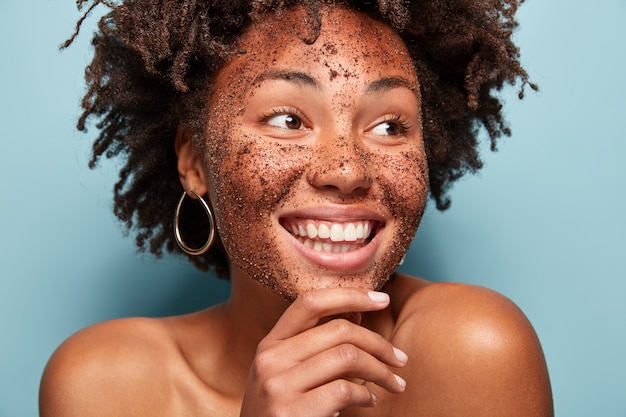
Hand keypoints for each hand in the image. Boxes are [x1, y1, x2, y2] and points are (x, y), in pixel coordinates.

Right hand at [239, 288, 407, 416]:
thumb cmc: (281, 413)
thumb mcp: (287, 374)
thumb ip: (315, 346)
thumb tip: (357, 312)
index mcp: (270, 344)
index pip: (310, 303)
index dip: (349, 295)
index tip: (381, 299)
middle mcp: (270, 359)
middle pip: (338, 330)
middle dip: (379, 343)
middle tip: (400, 359)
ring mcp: (278, 386)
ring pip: (347, 356)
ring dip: (381, 371)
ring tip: (395, 383)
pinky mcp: (292, 412)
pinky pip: (345, 389)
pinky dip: (366, 395)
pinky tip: (370, 402)